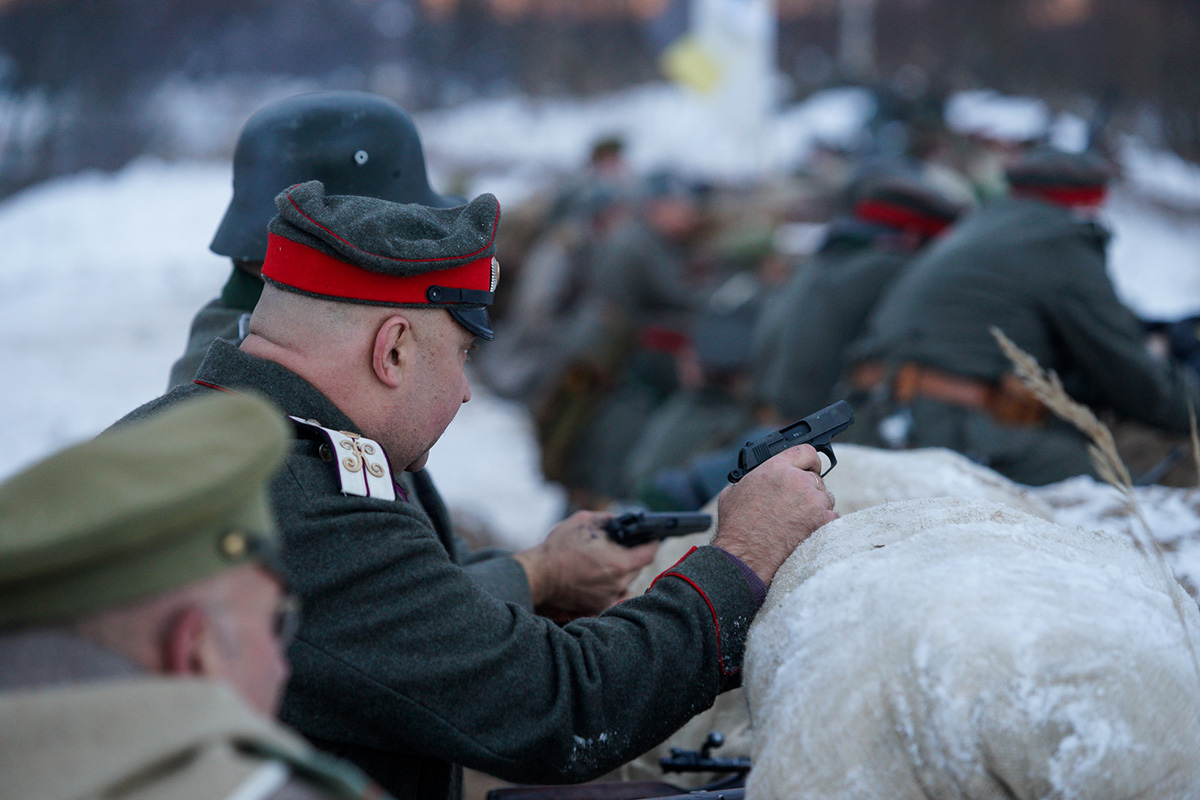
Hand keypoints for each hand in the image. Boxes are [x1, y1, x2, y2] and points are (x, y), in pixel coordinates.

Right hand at [513, 511, 657, 622]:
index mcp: (620, 563)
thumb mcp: (584, 521)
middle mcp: (618, 584)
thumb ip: (607, 519)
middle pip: (638, 568)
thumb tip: (619, 521)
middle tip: (622, 547)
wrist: (538, 574)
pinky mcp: (596, 608)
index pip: (649, 553)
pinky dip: (610, 587)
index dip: (652, 542)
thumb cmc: (560, 547)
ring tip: (605, 563)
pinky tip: (599, 579)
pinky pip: (612, 597)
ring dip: (621, 573)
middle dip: (633, 556)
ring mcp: (608, 598)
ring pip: (625, 583)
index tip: (651, 537)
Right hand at [711, 444, 836, 585]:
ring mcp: (813, 501)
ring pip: (824, 498)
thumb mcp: (735, 491)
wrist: (745, 556)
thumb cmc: (737, 527)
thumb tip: (756, 480)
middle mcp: (797, 480)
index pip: (805, 452)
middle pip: (816, 478)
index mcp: (776, 468)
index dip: (809, 461)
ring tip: (796, 522)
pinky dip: (822, 524)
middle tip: (794, 506)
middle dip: (808, 490)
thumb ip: (753, 478)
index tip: (810, 468)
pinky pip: (831, 518)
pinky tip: (805, 532)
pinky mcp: (823, 521)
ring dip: (815, 507)